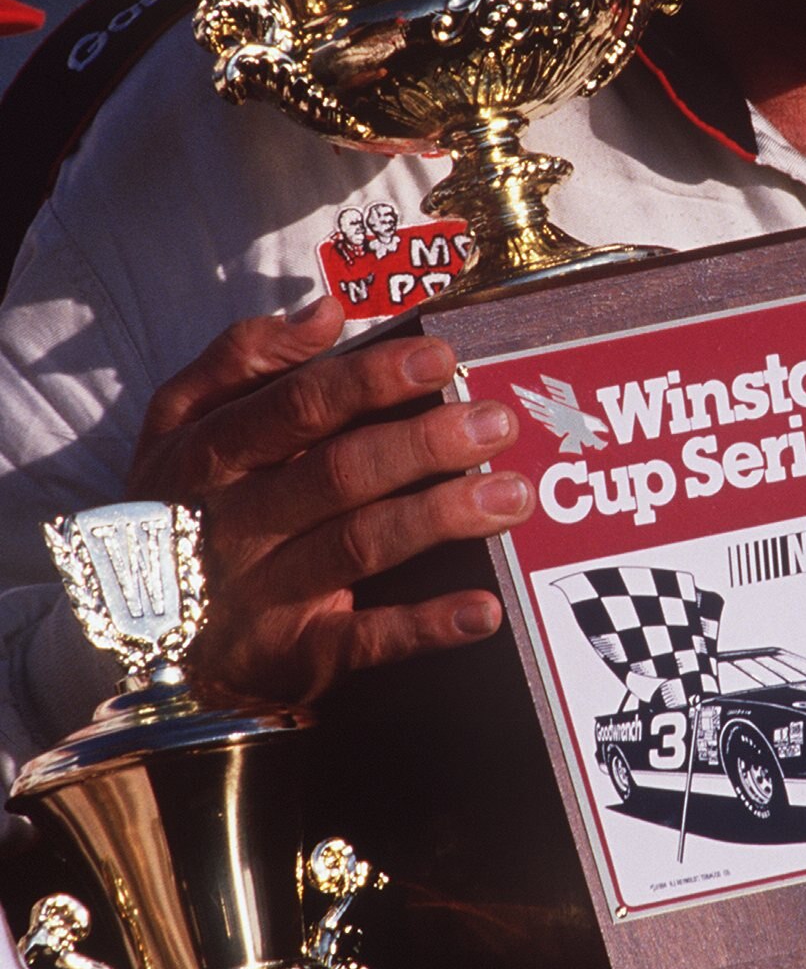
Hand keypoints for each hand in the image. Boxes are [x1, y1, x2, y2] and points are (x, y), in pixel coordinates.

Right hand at [126, 296, 529, 705]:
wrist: (129, 630)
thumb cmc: (184, 501)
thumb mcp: (181, 421)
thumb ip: (243, 357)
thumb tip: (326, 312)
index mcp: (212, 454)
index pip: (296, 407)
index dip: (370, 380)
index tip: (439, 357)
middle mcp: (236, 522)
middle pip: (339, 474)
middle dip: (424, 444)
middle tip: (496, 424)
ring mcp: (263, 595)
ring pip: (361, 546)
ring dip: (441, 518)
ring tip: (512, 497)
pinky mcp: (293, 656)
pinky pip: (365, 640)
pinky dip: (426, 628)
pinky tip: (483, 609)